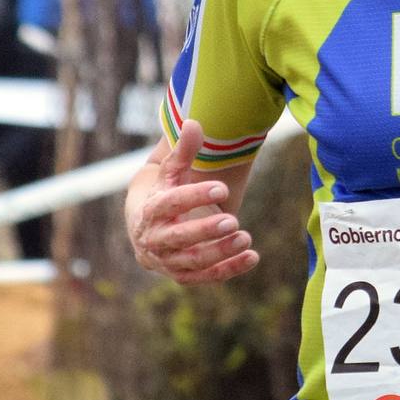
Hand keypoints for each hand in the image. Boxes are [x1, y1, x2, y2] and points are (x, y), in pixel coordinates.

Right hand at [125, 121, 257, 283]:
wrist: (146, 231)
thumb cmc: (164, 195)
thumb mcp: (170, 173)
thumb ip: (183, 151)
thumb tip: (193, 122)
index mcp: (151, 210)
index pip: (171, 203)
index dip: (195, 196)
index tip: (222, 187)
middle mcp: (156, 239)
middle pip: (180, 238)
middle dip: (206, 230)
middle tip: (233, 220)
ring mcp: (168, 261)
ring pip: (193, 261)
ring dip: (220, 252)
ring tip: (246, 238)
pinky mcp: (182, 276)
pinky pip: (206, 277)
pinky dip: (229, 269)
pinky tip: (253, 257)